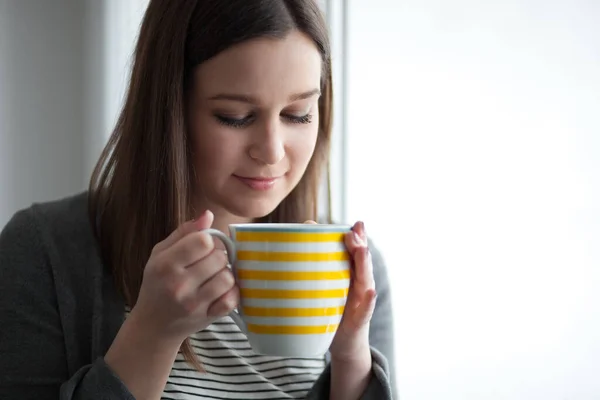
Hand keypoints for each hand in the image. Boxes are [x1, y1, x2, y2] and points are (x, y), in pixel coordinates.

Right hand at [129, 210, 239, 344]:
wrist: (153, 325)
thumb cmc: (158, 284)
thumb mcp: (160, 254)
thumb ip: (184, 232)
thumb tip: (208, 215)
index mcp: (165, 265)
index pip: (203, 241)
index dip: (207, 240)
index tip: (202, 247)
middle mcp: (179, 285)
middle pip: (219, 257)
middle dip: (218, 257)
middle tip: (208, 263)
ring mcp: (194, 304)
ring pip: (228, 277)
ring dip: (224, 274)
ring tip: (214, 277)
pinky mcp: (208, 318)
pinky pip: (232, 300)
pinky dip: (231, 293)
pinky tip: (221, 291)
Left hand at [304, 220, 375, 360]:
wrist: (344, 344)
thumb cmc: (331, 310)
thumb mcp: (325, 285)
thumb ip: (317, 263)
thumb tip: (300, 233)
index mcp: (351, 274)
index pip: (356, 252)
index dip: (357, 237)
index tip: (355, 224)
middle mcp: (360, 284)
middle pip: (362, 262)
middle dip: (359, 245)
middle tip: (352, 232)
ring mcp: (362, 302)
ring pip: (365, 280)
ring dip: (364, 264)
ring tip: (362, 250)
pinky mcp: (359, 320)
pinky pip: (364, 309)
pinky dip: (367, 300)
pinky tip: (369, 291)